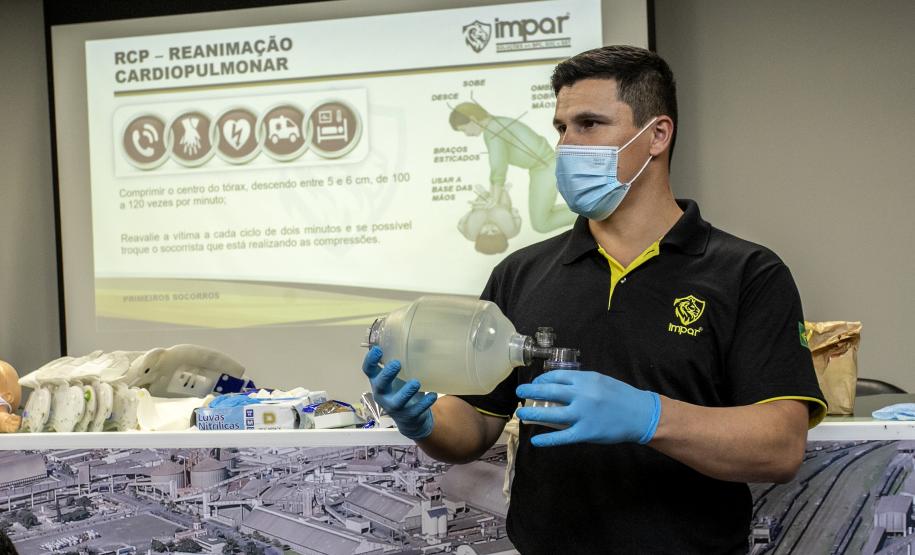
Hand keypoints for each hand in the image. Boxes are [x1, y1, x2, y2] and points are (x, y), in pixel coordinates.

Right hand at [362, 346, 436, 439]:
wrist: (410, 419)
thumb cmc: (401, 390)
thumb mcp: (400, 375)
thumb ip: (404, 360)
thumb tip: (421, 340)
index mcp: (378, 381)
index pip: (369, 371)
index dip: (370, 361)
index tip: (377, 350)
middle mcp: (383, 394)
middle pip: (380, 386)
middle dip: (387, 375)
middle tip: (396, 364)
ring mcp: (395, 407)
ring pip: (398, 402)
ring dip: (406, 392)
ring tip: (416, 382)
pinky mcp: (408, 416)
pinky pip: (416, 410)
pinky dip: (425, 403)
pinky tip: (432, 394)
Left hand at [515, 370, 660, 446]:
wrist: (640, 414)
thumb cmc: (620, 396)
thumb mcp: (600, 381)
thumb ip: (581, 382)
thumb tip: (559, 384)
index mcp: (585, 379)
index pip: (556, 377)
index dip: (541, 379)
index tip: (536, 383)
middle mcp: (582, 395)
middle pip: (549, 392)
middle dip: (531, 391)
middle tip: (520, 392)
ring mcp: (583, 414)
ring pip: (551, 414)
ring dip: (533, 413)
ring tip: (521, 413)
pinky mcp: (586, 432)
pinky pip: (562, 437)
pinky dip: (547, 439)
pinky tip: (535, 440)